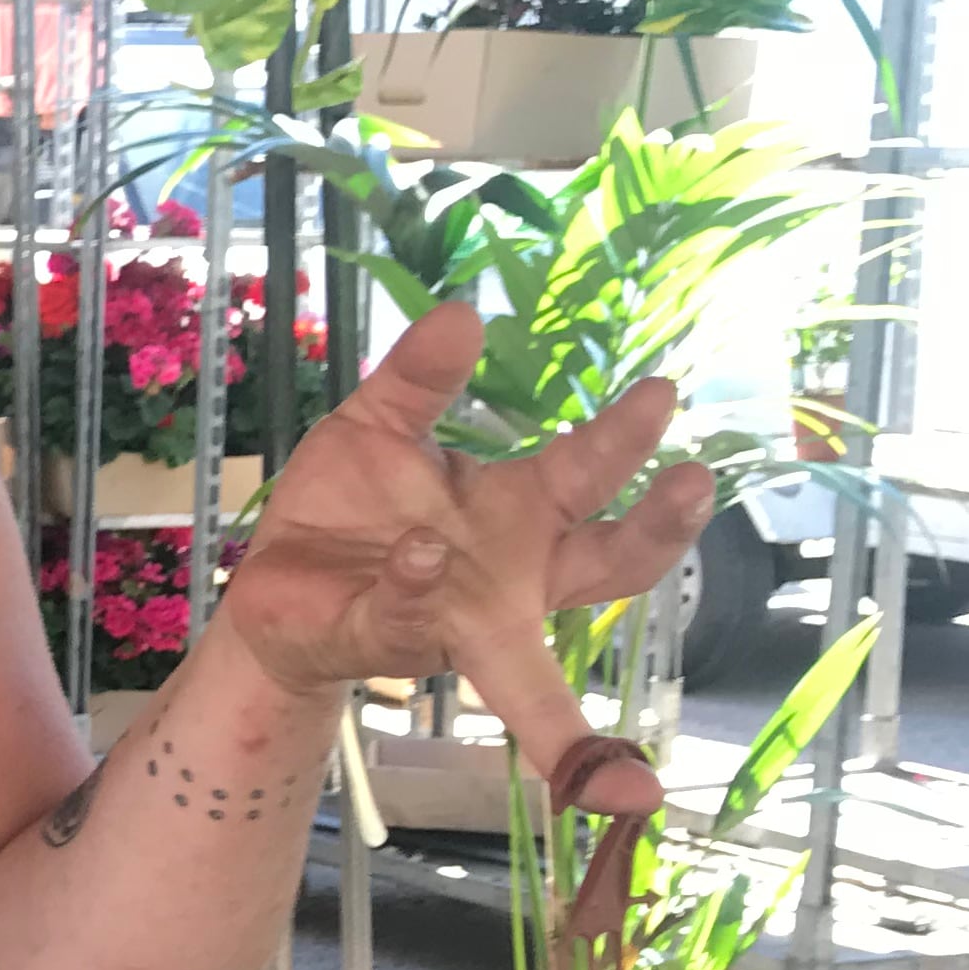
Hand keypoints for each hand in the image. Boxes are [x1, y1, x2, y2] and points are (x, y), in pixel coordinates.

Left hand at [214, 302, 709, 818]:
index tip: (658, 390)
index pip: (592, 478)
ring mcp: (454, 621)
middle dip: (656, 533)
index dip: (626, 439)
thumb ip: (417, 379)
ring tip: (528, 572)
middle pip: (612, 567)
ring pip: (524, 654)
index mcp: (521, 514)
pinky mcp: (387, 640)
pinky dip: (416, 585)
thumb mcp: (376, 426)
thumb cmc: (348, 508)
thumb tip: (462, 315)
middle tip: (693, 483)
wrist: (275, 584)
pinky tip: (422, 553)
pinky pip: (408, 618)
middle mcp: (510, 577)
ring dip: (547, 643)